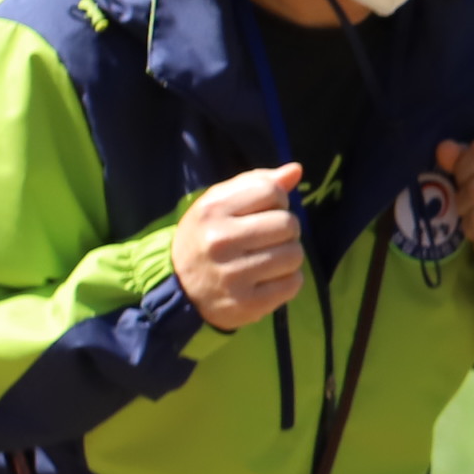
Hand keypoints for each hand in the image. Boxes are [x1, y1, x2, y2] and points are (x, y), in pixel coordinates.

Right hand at [172, 162, 307, 330]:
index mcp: (212, 210)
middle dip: (286, 229)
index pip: (271, 191)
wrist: (178, 287)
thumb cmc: (206, 237)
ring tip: (270, 258)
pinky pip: (293, 284)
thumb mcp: (219, 203)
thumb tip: (295, 170)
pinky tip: (270, 279)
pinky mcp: (246, 304)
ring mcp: (232, 276)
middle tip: (270, 238)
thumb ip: (256, 183)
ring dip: (289, 255)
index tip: (266, 212)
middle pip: (288, 224)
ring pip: (294, 255)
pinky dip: (289, 280)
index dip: (278, 200)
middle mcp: (219, 241)